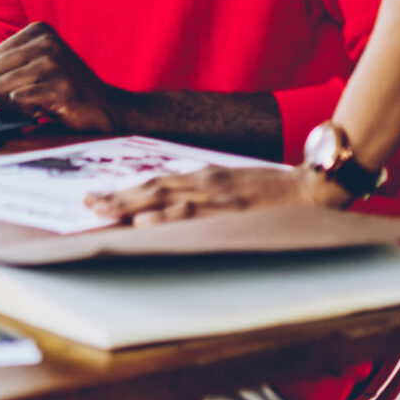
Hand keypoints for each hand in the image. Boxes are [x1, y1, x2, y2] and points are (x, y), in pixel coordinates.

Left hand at [0, 22, 125, 130]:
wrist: (103, 107)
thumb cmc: (62, 86)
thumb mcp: (26, 66)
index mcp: (37, 31)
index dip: (0, 81)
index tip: (28, 83)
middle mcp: (46, 42)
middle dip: (4, 94)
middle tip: (33, 95)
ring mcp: (55, 63)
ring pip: (1, 89)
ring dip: (17, 104)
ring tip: (41, 101)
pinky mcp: (60, 87)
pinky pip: (18, 102)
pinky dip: (29, 111)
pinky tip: (49, 108)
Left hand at [87, 165, 334, 224]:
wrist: (312, 189)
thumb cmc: (271, 190)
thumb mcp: (230, 185)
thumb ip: (201, 194)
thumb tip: (164, 209)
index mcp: (204, 177)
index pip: (155, 183)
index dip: (124, 190)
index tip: (96, 197)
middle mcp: (205, 183)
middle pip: (151, 189)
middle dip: (117, 197)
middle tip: (86, 204)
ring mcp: (217, 197)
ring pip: (165, 200)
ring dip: (131, 205)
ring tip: (102, 211)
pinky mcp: (231, 210)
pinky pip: (194, 216)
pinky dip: (167, 218)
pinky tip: (145, 222)